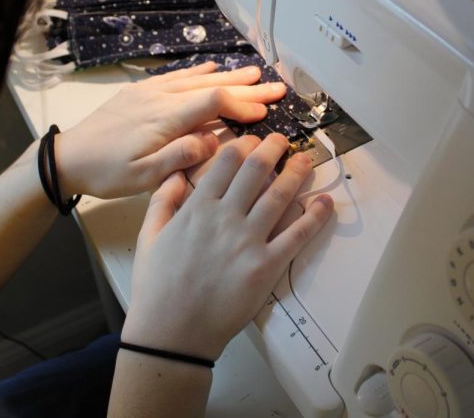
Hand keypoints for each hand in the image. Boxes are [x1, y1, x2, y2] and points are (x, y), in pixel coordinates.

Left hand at [54, 62, 285, 198]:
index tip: (265, 112)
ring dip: (228, 75)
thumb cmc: (105, 172)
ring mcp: (149, 92)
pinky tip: (211, 68)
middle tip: (277, 87)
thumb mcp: (142, 177)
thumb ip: (179, 158)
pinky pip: (176, 77)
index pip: (213, 103)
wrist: (68, 157)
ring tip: (255, 72)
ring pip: (196, 79)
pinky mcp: (140, 92)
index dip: (242, 105)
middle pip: (211, 86)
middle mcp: (160, 99)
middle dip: (247, 87)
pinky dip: (198, 72)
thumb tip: (213, 142)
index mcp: (164, 119)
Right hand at [122, 134, 333, 359]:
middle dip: (272, 149)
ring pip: (280, 196)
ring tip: (306, 159)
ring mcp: (248, 241)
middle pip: (256, 171)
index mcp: (197, 208)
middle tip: (282, 141)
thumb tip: (176, 172)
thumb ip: (162, 200)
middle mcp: (225, 218)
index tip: (252, 140)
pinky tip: (325, 202)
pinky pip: (297, 236)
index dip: (244, 145)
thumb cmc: (157, 287)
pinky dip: (315, 217)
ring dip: (297, 172)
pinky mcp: (267, 267)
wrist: (172, 332)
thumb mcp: (149, 236)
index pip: (226, 163)